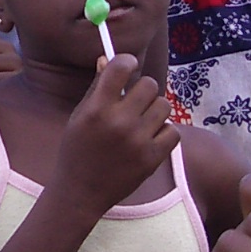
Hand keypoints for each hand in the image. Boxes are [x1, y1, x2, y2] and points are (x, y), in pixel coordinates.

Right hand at [53, 53, 180, 215]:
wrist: (80, 192)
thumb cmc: (77, 150)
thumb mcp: (79, 116)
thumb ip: (96, 88)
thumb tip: (107, 58)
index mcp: (96, 109)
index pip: (120, 67)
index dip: (126, 61)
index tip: (127, 66)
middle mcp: (119, 122)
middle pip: (149, 84)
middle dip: (142, 89)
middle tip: (134, 101)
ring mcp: (138, 141)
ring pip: (164, 105)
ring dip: (154, 110)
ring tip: (142, 121)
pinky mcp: (152, 158)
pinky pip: (173, 130)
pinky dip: (163, 132)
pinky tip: (149, 138)